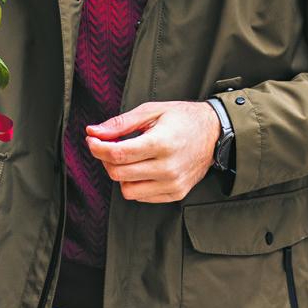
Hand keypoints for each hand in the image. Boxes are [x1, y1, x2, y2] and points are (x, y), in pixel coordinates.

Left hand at [85, 101, 220, 203]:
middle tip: (108, 145)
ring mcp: (173, 184)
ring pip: (127, 190)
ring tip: (129, 157)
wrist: (215, 133)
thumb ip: (121, 123)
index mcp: (161, 143)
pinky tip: (143, 167)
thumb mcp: (152, 111)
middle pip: (118, 173)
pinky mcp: (176, 193)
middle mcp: (167, 168)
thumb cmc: (182, 118)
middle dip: (106, 159)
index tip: (92, 139)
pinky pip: (142, 196)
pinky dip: (135, 183)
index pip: (118, 154)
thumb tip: (93, 132)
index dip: (98, 148)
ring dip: (121, 174)